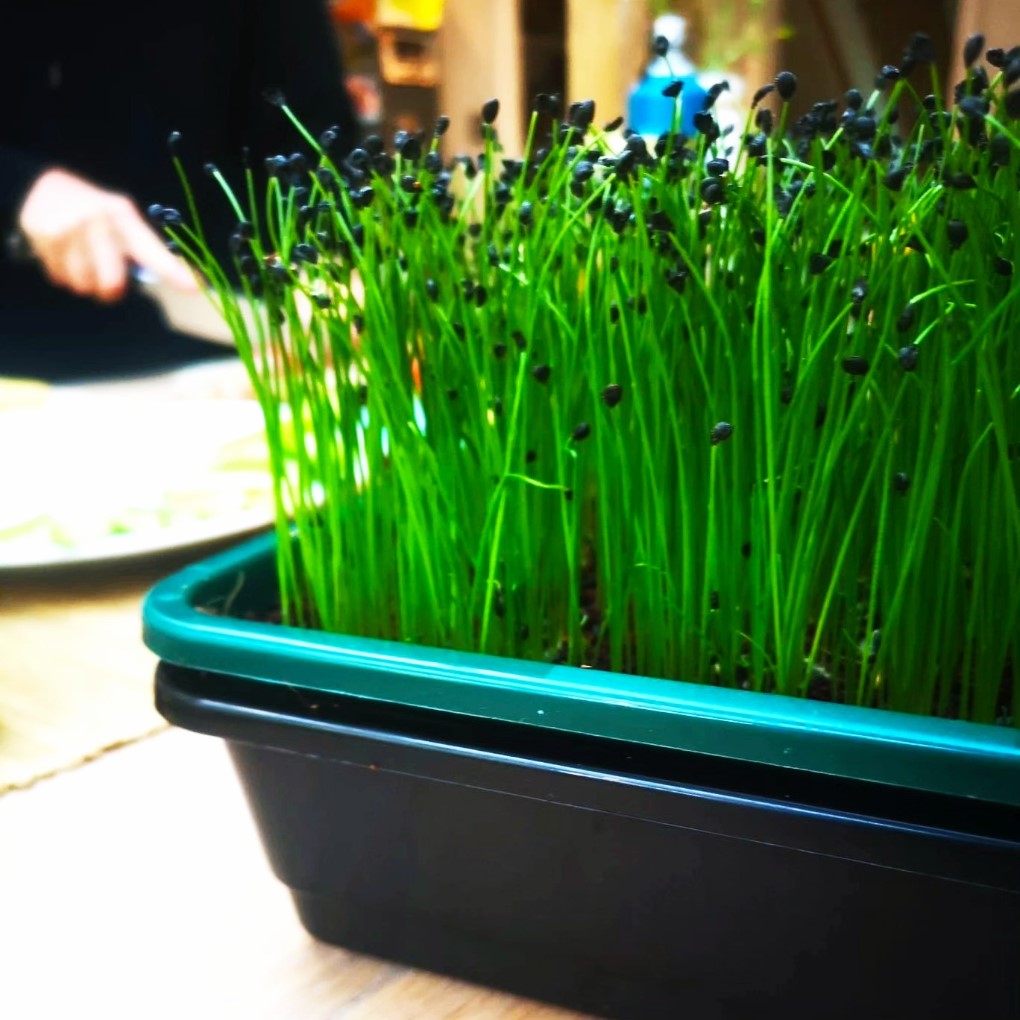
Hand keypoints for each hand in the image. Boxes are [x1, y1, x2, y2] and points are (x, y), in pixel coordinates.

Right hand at [17, 168, 196, 301]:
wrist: (39, 186)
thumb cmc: (93, 211)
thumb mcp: (121, 220)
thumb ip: (142, 250)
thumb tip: (179, 282)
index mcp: (122, 216)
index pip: (151, 251)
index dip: (173, 272)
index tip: (195, 287)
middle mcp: (96, 222)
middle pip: (112, 284)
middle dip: (111, 290)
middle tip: (108, 281)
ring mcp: (67, 231)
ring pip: (83, 285)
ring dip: (85, 281)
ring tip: (81, 259)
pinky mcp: (43, 239)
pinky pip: (60, 278)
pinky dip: (63, 273)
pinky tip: (63, 254)